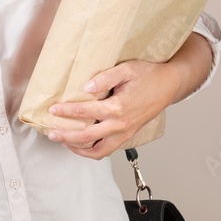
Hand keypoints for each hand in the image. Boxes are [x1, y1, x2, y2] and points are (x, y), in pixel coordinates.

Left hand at [46, 60, 178, 158]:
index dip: (66, 112)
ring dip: (79, 149)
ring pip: (99, 151)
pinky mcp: (128, 135)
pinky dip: (93, 151)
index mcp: (118, 107)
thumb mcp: (126, 69)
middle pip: (87, 137)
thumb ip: (105, 78)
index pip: (85, 112)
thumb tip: (86, 87)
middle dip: (66, 136)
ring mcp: (125, 132)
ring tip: (64, 142)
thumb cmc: (148, 75)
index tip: (52, 110)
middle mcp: (121, 124)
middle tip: (51, 133)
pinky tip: (82, 144)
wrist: (169, 85)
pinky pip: (108, 150)